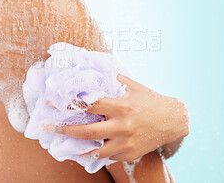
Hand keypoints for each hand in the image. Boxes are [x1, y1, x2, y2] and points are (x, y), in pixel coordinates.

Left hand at [44, 74, 188, 161]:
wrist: (173, 120)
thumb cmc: (150, 100)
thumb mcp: (132, 85)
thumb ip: (112, 79)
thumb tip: (93, 66)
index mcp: (120, 106)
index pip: (88, 105)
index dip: (68, 103)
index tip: (50, 101)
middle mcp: (122, 126)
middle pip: (87, 132)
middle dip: (65, 130)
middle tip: (49, 126)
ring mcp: (125, 143)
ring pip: (95, 150)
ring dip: (77, 147)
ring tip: (63, 144)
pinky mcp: (129, 154)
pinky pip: (107, 157)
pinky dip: (95, 153)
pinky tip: (84, 150)